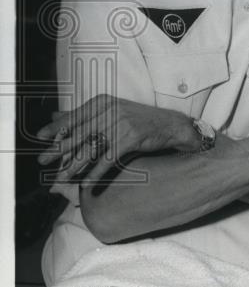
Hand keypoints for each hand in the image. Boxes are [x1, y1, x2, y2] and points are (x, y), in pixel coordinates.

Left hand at [37, 94, 197, 186]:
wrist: (170, 125)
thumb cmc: (139, 120)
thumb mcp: (111, 111)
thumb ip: (84, 115)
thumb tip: (56, 116)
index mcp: (103, 102)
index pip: (74, 116)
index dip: (57, 127)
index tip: (41, 137)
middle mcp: (110, 110)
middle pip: (79, 133)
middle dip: (60, 149)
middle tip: (44, 160)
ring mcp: (120, 124)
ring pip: (91, 148)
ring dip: (74, 166)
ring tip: (61, 178)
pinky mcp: (130, 138)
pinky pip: (107, 159)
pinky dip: (95, 174)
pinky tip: (86, 184)